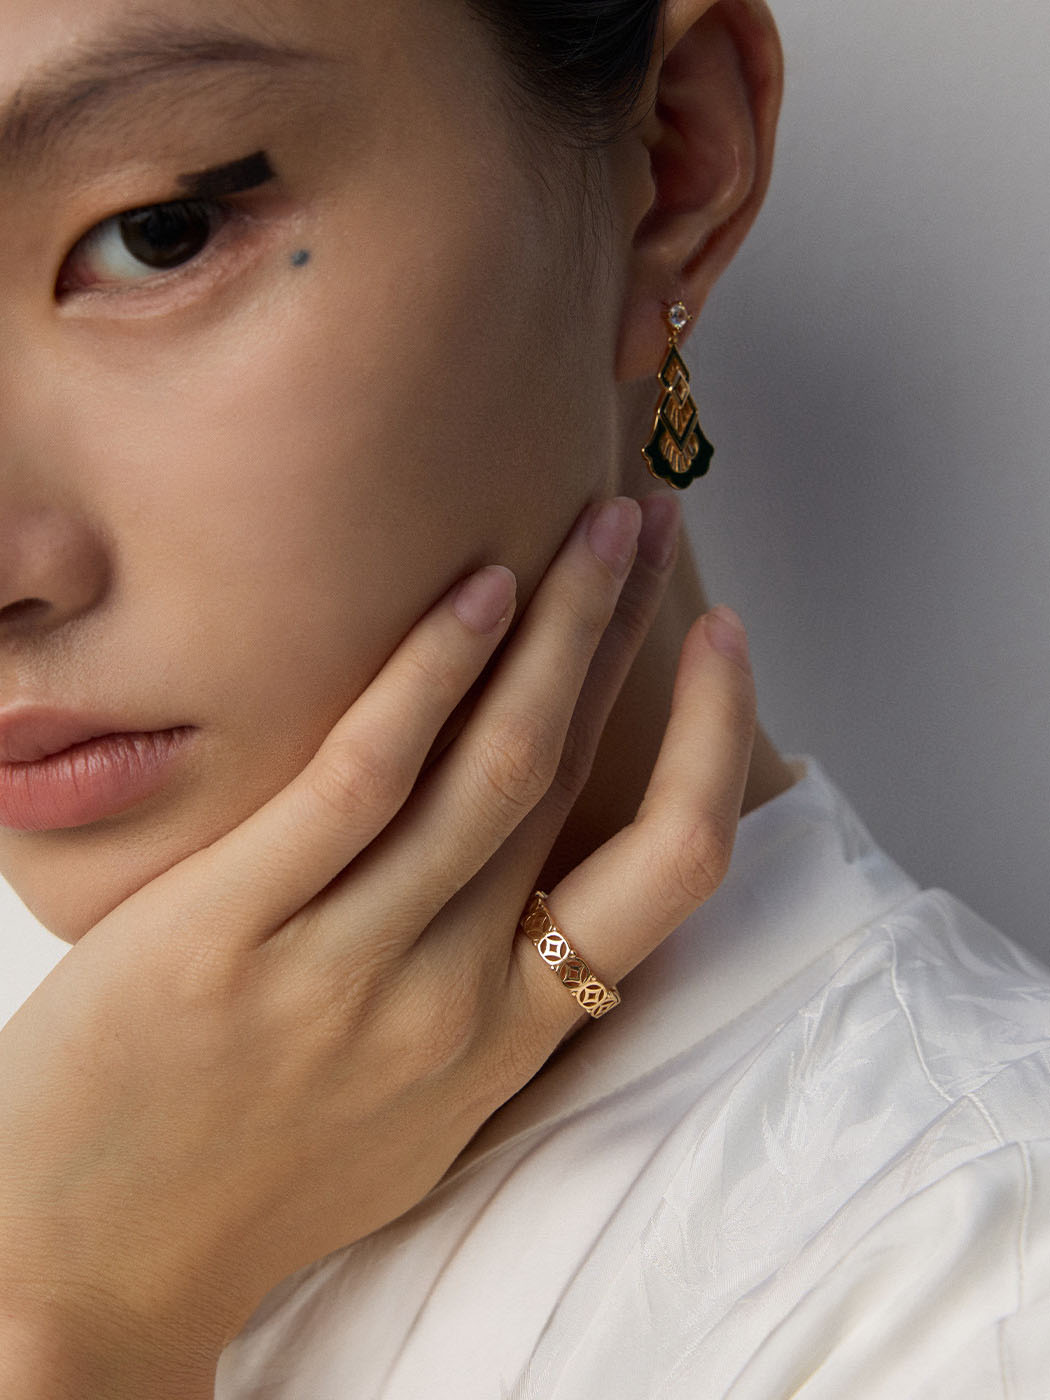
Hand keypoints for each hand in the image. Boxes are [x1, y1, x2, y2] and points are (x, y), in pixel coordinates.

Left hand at [0, 494, 755, 1395]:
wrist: (91, 1271)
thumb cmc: (250, 1185)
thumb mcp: (411, 1114)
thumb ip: (480, 1008)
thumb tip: (523, 903)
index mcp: (508, 1038)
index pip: (667, 871)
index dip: (713, 743)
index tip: (721, 652)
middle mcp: (455, 997)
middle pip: (580, 778)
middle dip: (629, 632)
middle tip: (647, 522)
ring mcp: (350, 964)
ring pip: (499, 766)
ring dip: (563, 624)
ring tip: (590, 522)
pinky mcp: (235, 930)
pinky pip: (364, 778)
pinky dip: (432, 674)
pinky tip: (472, 591)